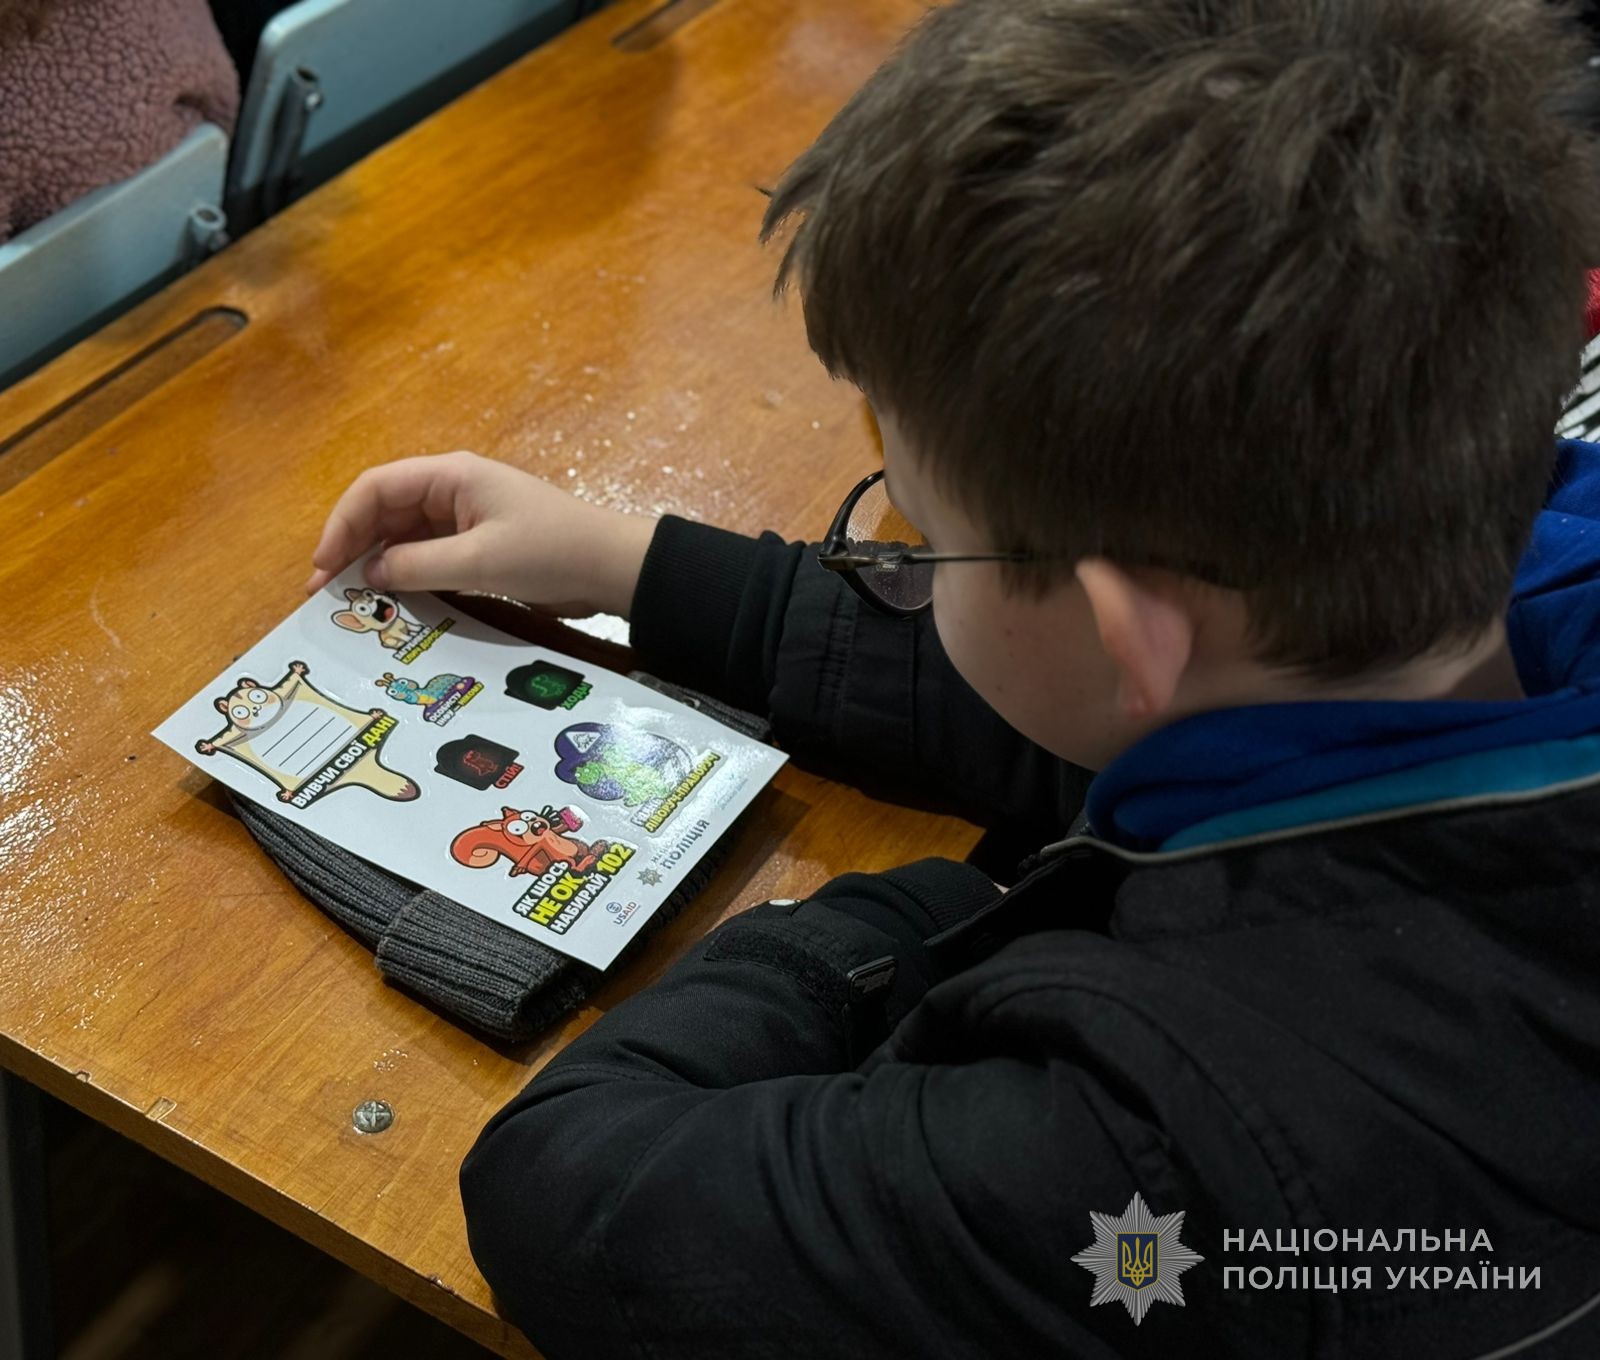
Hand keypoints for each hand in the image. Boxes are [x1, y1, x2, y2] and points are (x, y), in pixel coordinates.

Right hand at [305, 452, 657, 617]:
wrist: (612, 568)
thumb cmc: (551, 552)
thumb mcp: (480, 560)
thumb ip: (417, 566)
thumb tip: (370, 575)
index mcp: (450, 476)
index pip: (375, 488)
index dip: (342, 524)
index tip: (323, 565)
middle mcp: (452, 491)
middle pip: (383, 513)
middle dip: (351, 548)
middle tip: (324, 593)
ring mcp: (464, 520)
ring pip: (403, 538)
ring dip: (375, 566)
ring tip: (349, 604)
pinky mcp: (478, 548)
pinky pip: (428, 558)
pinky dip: (405, 577)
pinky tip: (389, 604)